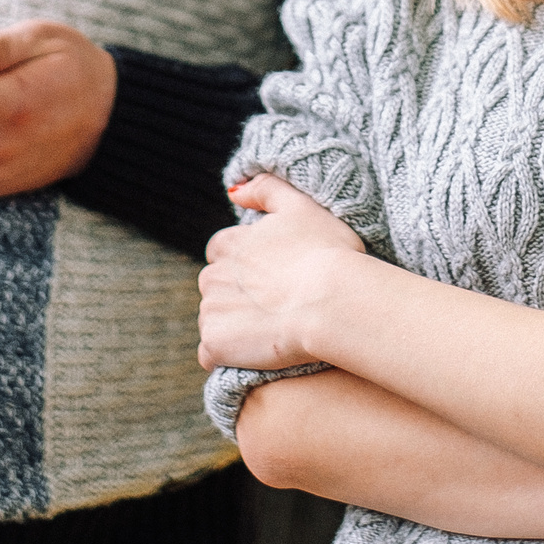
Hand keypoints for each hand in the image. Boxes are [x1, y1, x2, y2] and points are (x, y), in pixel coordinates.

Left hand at [198, 173, 366, 371]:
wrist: (332, 301)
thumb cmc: (327, 253)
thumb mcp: (302, 205)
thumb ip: (266, 189)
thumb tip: (234, 190)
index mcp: (228, 243)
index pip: (221, 253)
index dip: (246, 267)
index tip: (271, 278)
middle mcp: (212, 275)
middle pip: (215, 288)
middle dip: (237, 296)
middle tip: (275, 306)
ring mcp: (211, 312)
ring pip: (214, 320)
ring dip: (233, 326)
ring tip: (270, 331)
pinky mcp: (216, 345)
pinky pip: (210, 355)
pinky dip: (226, 355)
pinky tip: (253, 354)